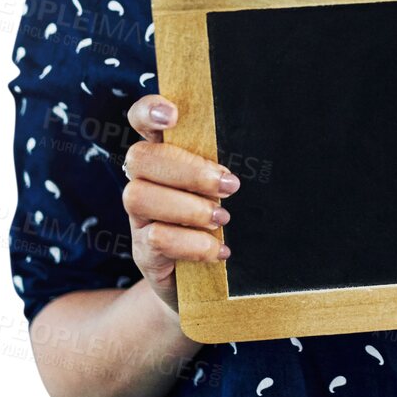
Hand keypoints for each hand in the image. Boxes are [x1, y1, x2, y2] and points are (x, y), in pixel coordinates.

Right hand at [122, 94, 239, 314]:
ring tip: (223, 217)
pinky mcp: (143, 252)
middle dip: (187, 169)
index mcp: (165, 156)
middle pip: (140, 158)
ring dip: (188, 207)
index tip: (173, 115)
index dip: (148, 110)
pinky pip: (155, 238)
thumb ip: (224, 165)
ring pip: (140, 196)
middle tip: (230, 185)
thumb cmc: (220, 222)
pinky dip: (192, 243)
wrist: (205, 286)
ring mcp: (139, 218)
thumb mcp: (223, 188)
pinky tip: (218, 249)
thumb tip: (257, 142)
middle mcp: (144, 182)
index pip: (141, 119)